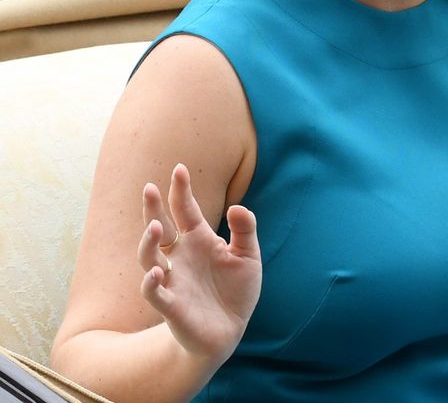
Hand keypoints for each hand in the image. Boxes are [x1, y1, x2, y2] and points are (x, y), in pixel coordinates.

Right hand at [137, 163, 261, 363]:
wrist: (229, 330)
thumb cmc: (236, 290)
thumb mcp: (248, 256)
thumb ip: (245, 230)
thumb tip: (237, 206)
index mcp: (198, 239)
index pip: (184, 210)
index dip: (181, 191)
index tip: (179, 169)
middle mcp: (180, 256)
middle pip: (159, 228)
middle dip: (153, 209)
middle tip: (150, 188)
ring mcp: (173, 279)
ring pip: (149, 258)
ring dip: (148, 243)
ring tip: (154, 227)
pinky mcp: (171, 305)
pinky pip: (154, 292)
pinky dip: (151, 283)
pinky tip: (157, 272)